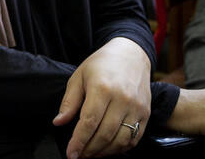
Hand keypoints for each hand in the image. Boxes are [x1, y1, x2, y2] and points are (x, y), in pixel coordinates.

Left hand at [53, 37, 150, 157]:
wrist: (131, 55)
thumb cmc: (101, 64)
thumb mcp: (79, 77)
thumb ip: (69, 102)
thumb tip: (58, 122)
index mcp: (102, 89)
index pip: (89, 122)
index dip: (79, 141)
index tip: (71, 153)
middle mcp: (123, 99)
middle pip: (105, 134)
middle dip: (90, 150)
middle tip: (79, 156)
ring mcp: (137, 108)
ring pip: (121, 140)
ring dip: (104, 152)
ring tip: (91, 154)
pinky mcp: (146, 113)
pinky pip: (134, 138)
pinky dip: (121, 148)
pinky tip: (108, 149)